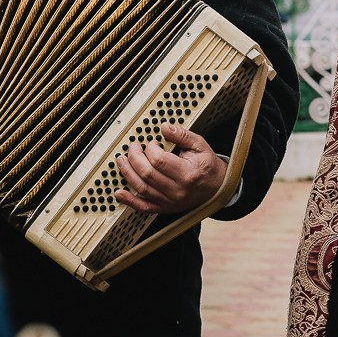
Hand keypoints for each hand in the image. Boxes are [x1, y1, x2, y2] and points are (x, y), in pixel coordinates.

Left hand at [114, 125, 228, 214]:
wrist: (218, 188)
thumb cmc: (208, 166)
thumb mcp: (200, 145)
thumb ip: (182, 135)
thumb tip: (164, 127)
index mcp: (187, 174)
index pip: (159, 160)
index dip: (150, 149)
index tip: (152, 143)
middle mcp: (177, 190)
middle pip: (147, 173)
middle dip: (135, 157)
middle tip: (133, 147)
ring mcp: (170, 202)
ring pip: (141, 188)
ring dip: (127, 173)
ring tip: (121, 161)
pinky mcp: (165, 208)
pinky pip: (143, 207)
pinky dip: (129, 201)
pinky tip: (119, 193)